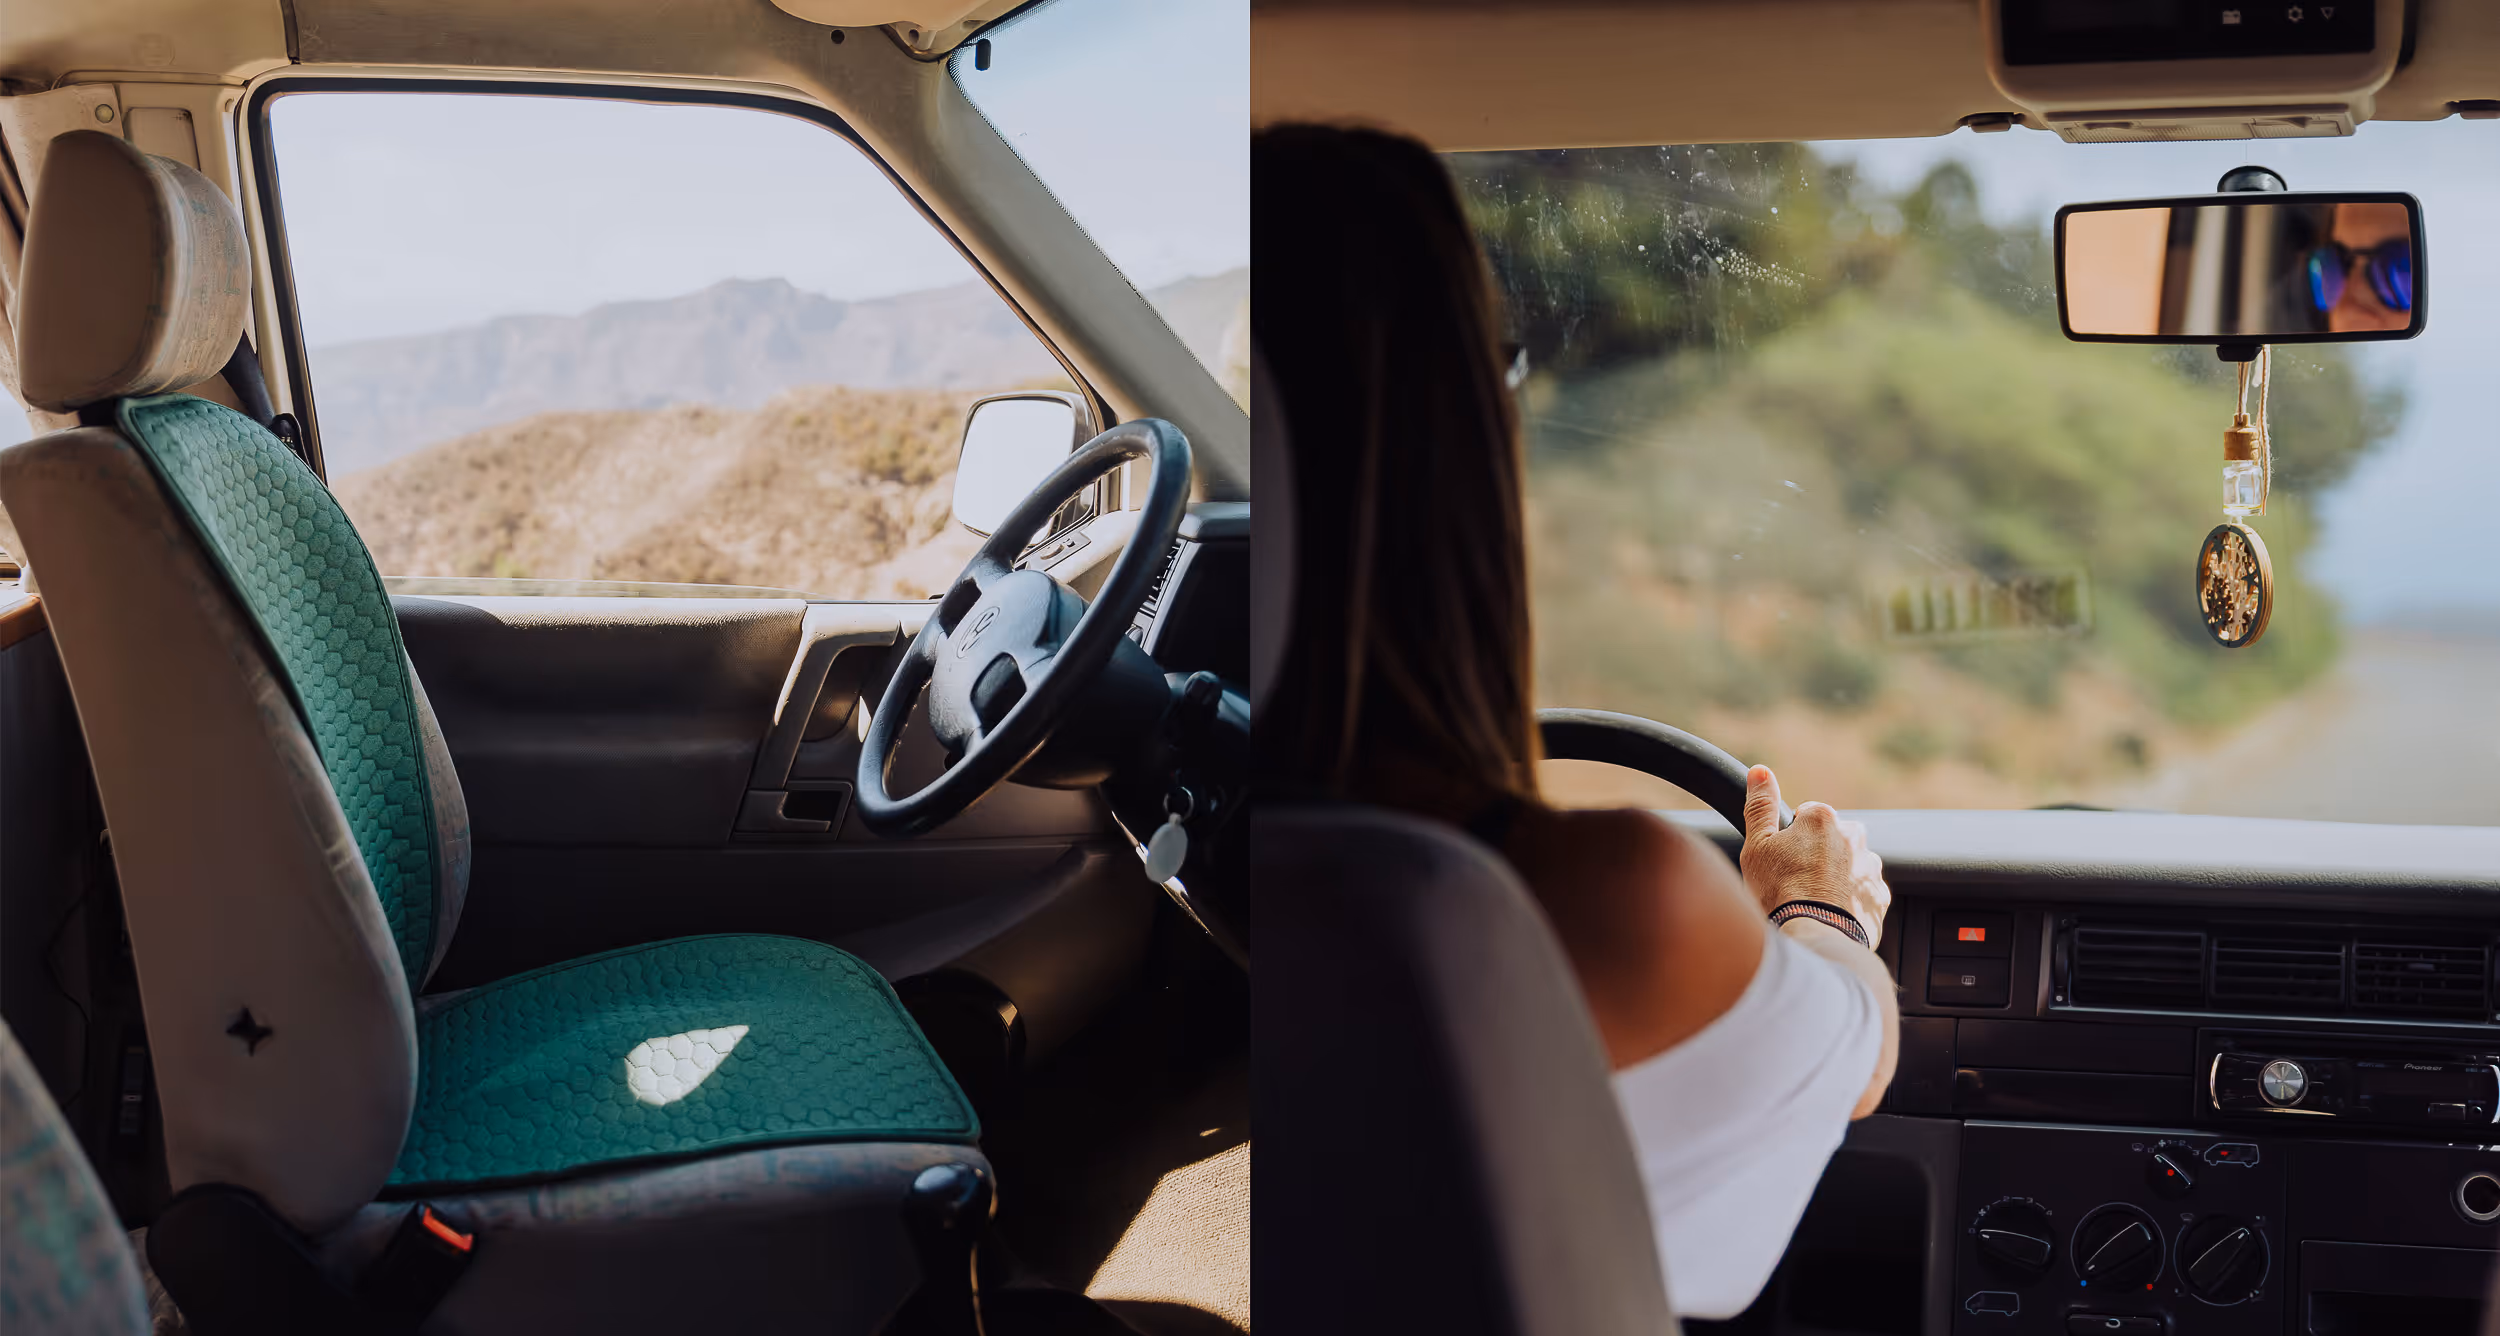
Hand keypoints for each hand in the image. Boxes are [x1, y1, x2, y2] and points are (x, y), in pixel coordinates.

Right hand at [1739, 765, 1889, 945]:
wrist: (1813, 938)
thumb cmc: (1780, 892)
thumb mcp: (1757, 845)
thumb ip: (1760, 805)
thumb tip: (1760, 771)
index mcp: (1823, 819)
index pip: (1804, 817)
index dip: (1788, 839)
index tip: (1781, 861)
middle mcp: (1854, 837)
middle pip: (1828, 840)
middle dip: (1815, 856)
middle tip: (1793, 883)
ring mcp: (1870, 868)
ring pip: (1847, 866)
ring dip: (1834, 878)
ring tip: (1811, 903)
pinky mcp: (1879, 898)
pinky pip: (1862, 893)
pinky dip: (1849, 902)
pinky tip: (1828, 915)